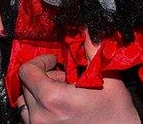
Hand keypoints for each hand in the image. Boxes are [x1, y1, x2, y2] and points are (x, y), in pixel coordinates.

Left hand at [16, 54, 138, 123]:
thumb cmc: (117, 114)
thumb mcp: (108, 78)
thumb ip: (92, 51)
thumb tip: (89, 28)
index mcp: (53, 99)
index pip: (26, 71)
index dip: (41, 62)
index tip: (55, 62)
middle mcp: (41, 115)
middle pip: (25, 85)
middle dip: (43, 77)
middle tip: (65, 79)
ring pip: (25, 101)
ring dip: (39, 93)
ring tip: (61, 94)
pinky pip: (30, 116)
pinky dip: (40, 108)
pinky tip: (60, 107)